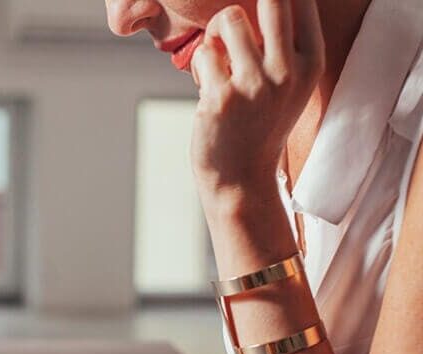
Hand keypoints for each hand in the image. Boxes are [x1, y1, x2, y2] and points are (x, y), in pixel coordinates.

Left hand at [189, 0, 323, 198]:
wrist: (241, 179)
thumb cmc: (258, 127)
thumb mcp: (288, 85)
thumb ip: (282, 44)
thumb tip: (262, 0)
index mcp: (310, 63)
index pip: (300, 0)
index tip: (259, 20)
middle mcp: (288, 71)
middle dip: (244, 7)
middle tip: (231, 32)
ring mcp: (254, 85)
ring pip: (228, 18)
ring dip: (215, 36)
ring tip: (217, 63)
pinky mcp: (221, 98)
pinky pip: (203, 53)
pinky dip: (199, 67)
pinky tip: (206, 91)